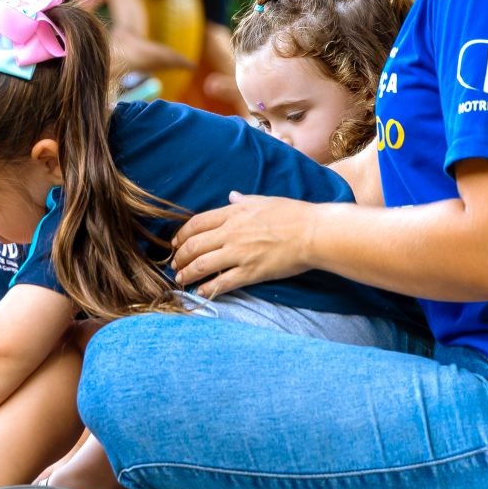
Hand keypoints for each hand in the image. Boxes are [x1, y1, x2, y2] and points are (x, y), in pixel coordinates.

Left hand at [171, 192, 314, 297]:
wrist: (313, 233)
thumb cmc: (292, 214)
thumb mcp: (263, 201)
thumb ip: (243, 200)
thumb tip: (231, 196)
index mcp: (233, 213)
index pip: (196, 224)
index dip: (181, 235)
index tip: (175, 243)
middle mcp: (231, 233)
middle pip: (193, 245)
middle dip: (179, 256)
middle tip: (174, 264)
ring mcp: (239, 253)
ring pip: (202, 265)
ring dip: (187, 273)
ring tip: (180, 279)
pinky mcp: (250, 272)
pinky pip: (222, 282)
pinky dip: (208, 289)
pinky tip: (200, 292)